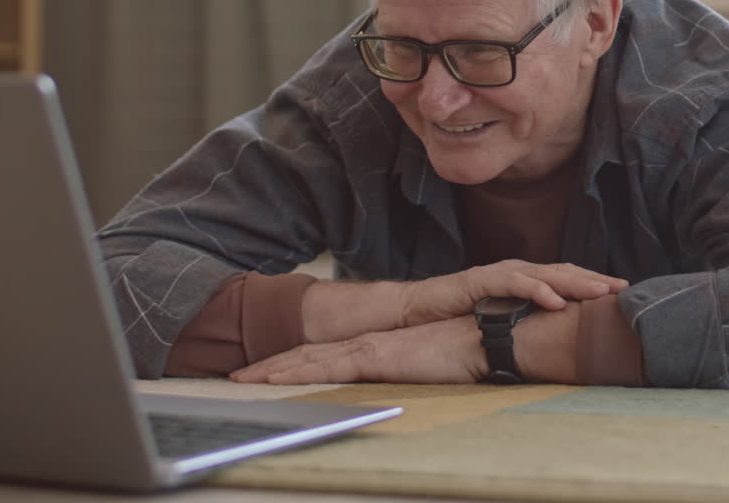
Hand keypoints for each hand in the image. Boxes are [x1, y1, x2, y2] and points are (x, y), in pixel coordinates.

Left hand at [231, 316, 486, 384]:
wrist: (487, 338)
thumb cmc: (473, 352)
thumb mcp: (438, 370)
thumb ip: (419, 376)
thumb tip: (414, 390)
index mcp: (381, 347)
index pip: (329, 356)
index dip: (298, 362)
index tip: (272, 370)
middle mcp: (368, 344)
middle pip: (309, 355)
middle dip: (273, 365)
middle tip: (241, 375)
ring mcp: (368, 348)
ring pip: (307, 360)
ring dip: (271, 369)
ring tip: (241, 378)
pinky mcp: (373, 357)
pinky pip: (323, 369)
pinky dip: (292, 373)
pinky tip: (269, 380)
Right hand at [400, 260, 627, 326]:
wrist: (416, 311)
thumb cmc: (460, 318)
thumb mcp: (502, 320)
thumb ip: (528, 322)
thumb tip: (559, 340)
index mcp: (524, 280)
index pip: (566, 279)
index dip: (594, 284)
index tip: (623, 295)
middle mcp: (516, 272)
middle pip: (564, 272)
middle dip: (595, 280)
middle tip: (624, 289)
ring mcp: (499, 274)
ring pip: (546, 274)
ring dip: (576, 283)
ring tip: (600, 293)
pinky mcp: (481, 280)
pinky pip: (515, 284)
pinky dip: (538, 291)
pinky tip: (557, 301)